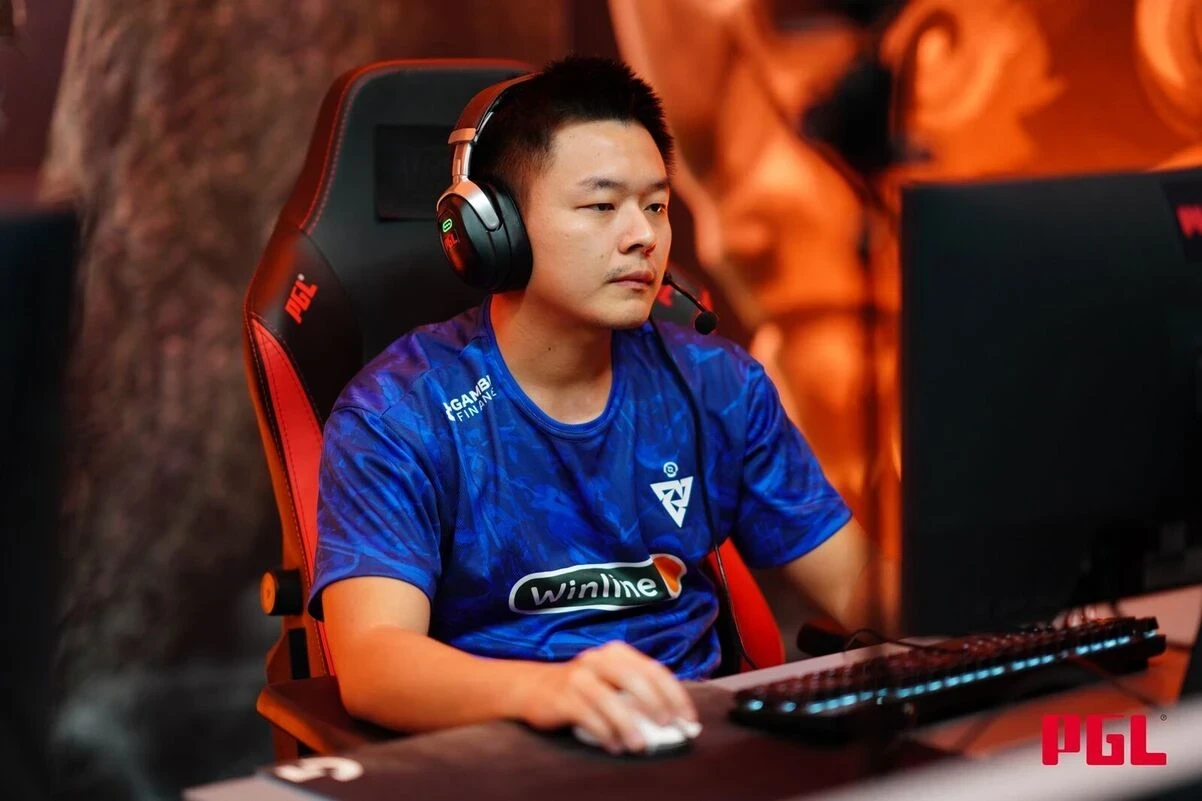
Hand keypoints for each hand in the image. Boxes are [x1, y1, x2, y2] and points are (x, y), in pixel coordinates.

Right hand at [510, 641, 698, 752]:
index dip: (676, 695)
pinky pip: (588, 716)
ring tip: (640, 746)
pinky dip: (604, 733)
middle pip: (634, 679)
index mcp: (617, 653)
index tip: (689, 720)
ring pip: (610, 700)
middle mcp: (598, 659)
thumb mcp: (610, 681)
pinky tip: (614, 746)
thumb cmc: (582, 688)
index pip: (654, 670)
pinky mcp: (562, 697)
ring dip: (629, 725)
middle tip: (669, 727)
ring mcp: (578, 677)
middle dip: (656, 704)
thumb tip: (673, 720)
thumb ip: (637, 693)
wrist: (532, 687)